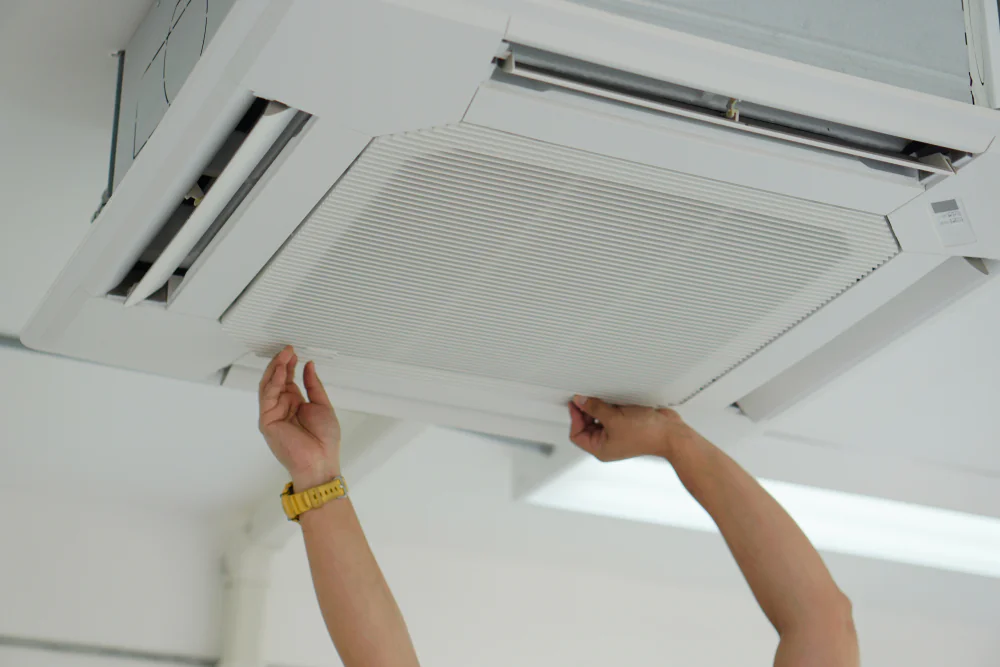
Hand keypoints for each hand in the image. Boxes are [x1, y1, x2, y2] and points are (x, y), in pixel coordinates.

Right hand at [259, 345, 340, 488]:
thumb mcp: (322, 405)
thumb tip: (309, 365)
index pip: (287, 379)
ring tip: (284, 354)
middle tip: (287, 349)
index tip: (293, 351)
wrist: (321, 461)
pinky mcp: (267, 420)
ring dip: (275, 368)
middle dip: (280, 363)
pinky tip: (280, 370)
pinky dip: (273, 381)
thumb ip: (313, 385)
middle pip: (275, 380)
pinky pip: (267, 396)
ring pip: (268, 385)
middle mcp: (281, 407)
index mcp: (294, 404)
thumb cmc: (324, 439)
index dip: (289, 365)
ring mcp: (272, 414)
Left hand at [568, 395, 696, 461]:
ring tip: (605, 399)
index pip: (576, 434)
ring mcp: (617, 434)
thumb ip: (594, 408)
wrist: (671, 432)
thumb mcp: (614, 418)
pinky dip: (611, 406)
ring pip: (599, 418)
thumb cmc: (647, 434)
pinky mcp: (627, 425)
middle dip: (586, 411)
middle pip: (586, 425)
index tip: (576, 402)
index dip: (575, 418)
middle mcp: (607, 443)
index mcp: (600, 449)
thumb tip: (580, 401)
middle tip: (588, 397)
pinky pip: (612, 414)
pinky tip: (616, 400)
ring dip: (599, 407)